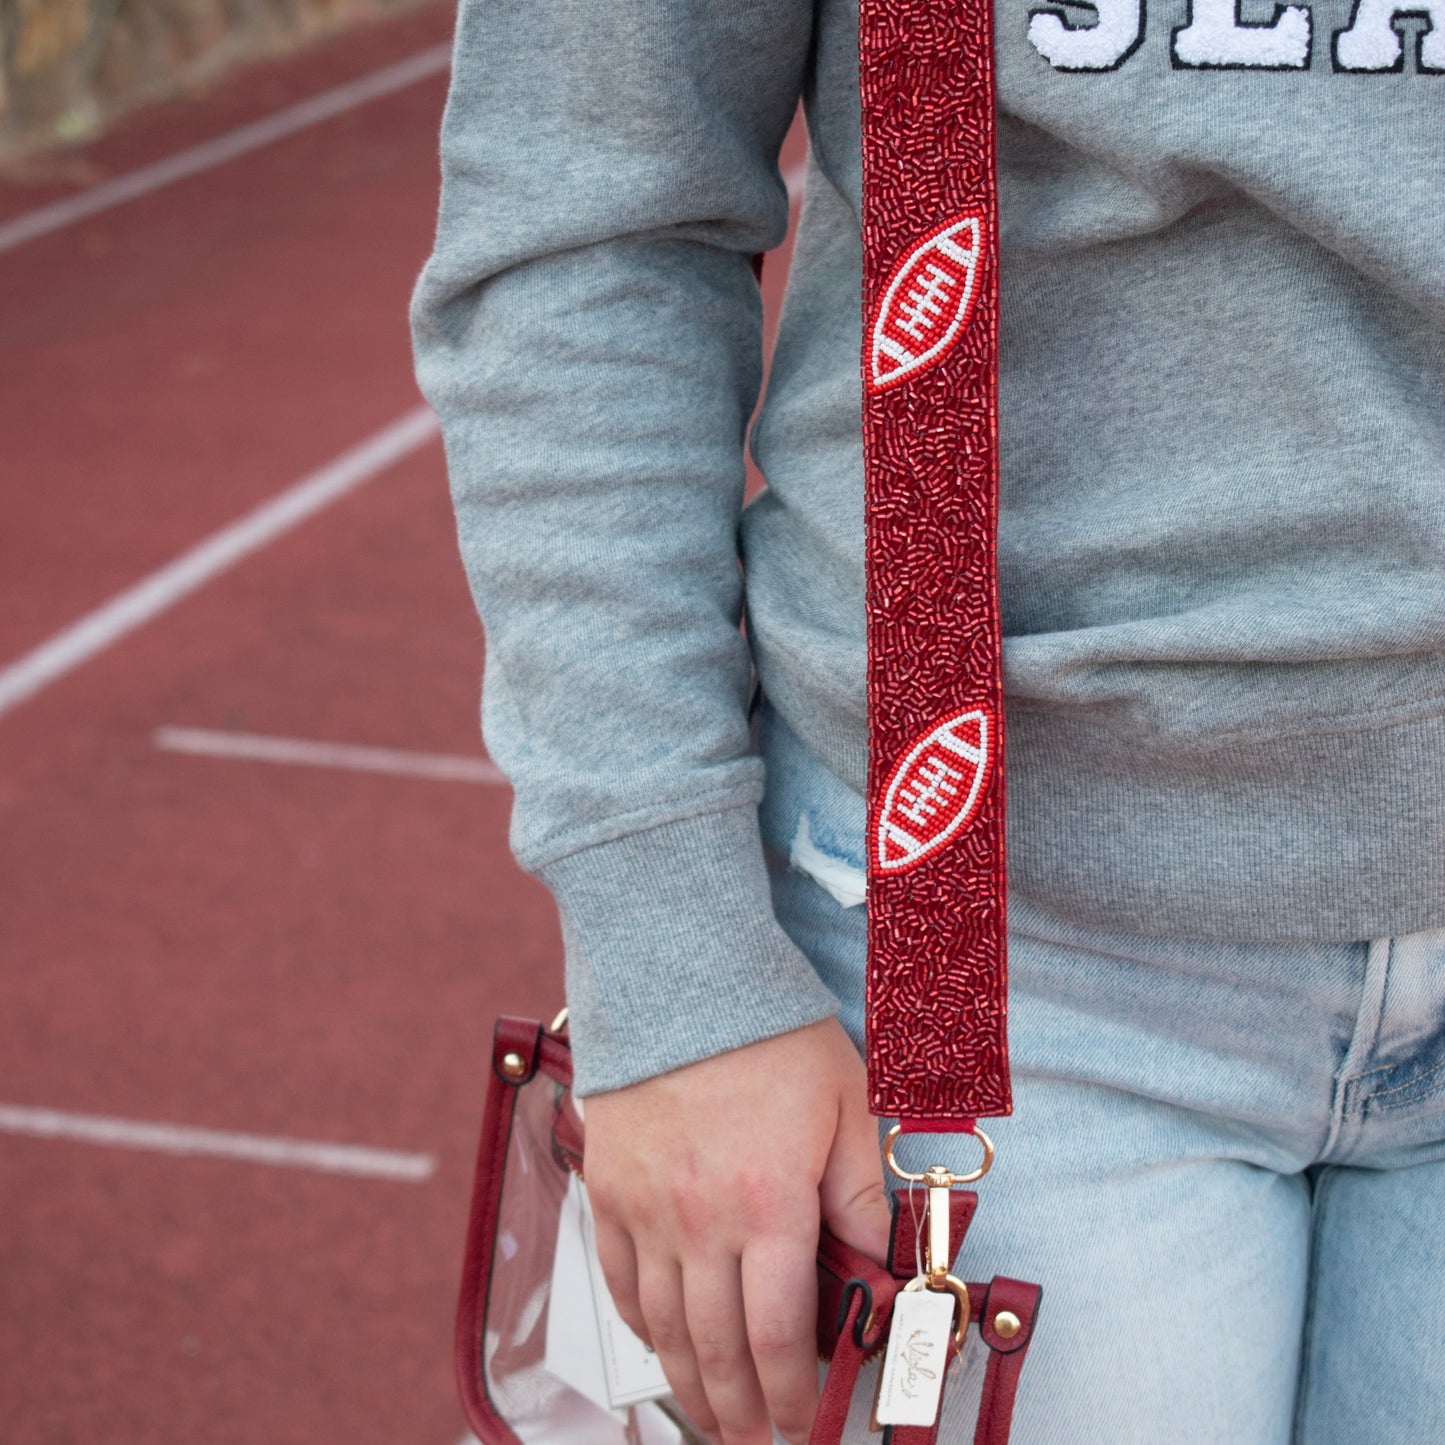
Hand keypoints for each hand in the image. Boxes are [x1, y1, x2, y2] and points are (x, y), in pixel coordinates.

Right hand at [583, 1018, 890, 1444]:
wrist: (682, 976)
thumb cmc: (772, 1035)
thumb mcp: (847, 1103)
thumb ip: (864, 1191)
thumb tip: (880, 1266)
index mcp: (770, 1204)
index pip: (779, 1335)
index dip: (791, 1394)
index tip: (800, 1425)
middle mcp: (700, 1221)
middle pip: (716, 1347)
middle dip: (740, 1411)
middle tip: (754, 1441)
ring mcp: (645, 1208)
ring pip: (661, 1327)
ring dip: (688, 1385)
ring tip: (710, 1418)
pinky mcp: (606, 1187)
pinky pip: (616, 1277)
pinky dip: (638, 1324)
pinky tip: (657, 1343)